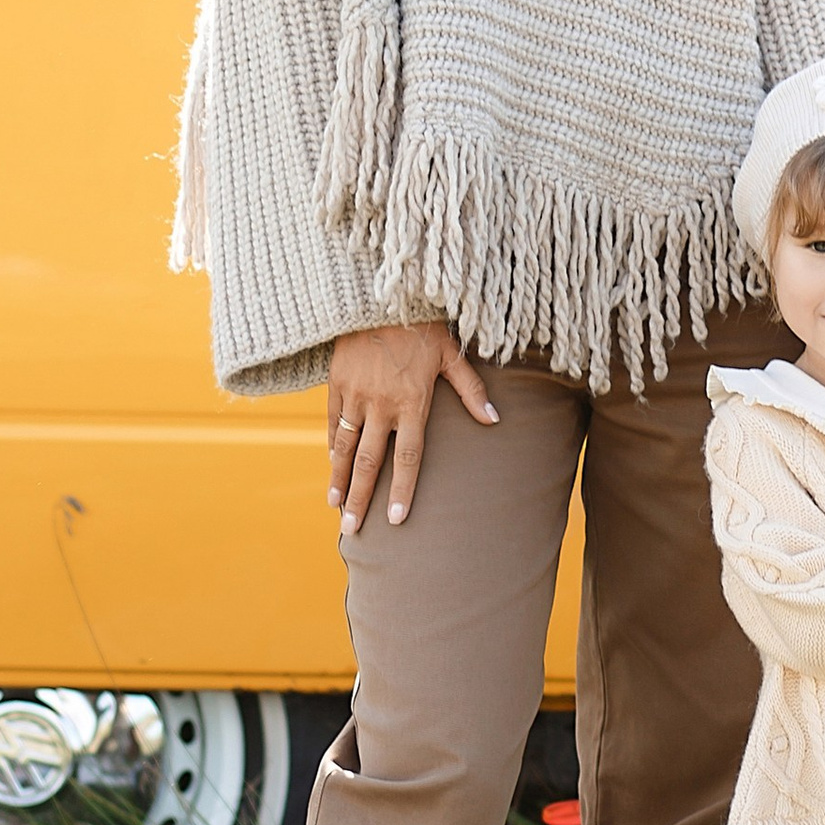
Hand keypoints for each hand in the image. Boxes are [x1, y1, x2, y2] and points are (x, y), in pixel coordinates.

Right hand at [327, 322, 495, 532]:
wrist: (382, 295)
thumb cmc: (423, 325)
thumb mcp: (452, 354)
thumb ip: (471, 390)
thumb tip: (495, 420)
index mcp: (412, 403)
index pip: (407, 459)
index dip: (401, 491)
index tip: (396, 520)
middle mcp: (382, 405)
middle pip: (369, 462)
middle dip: (361, 499)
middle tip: (353, 529)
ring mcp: (356, 396)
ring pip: (344, 447)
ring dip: (339, 479)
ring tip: (336, 506)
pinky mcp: (338, 383)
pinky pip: (332, 422)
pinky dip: (330, 446)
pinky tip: (330, 466)